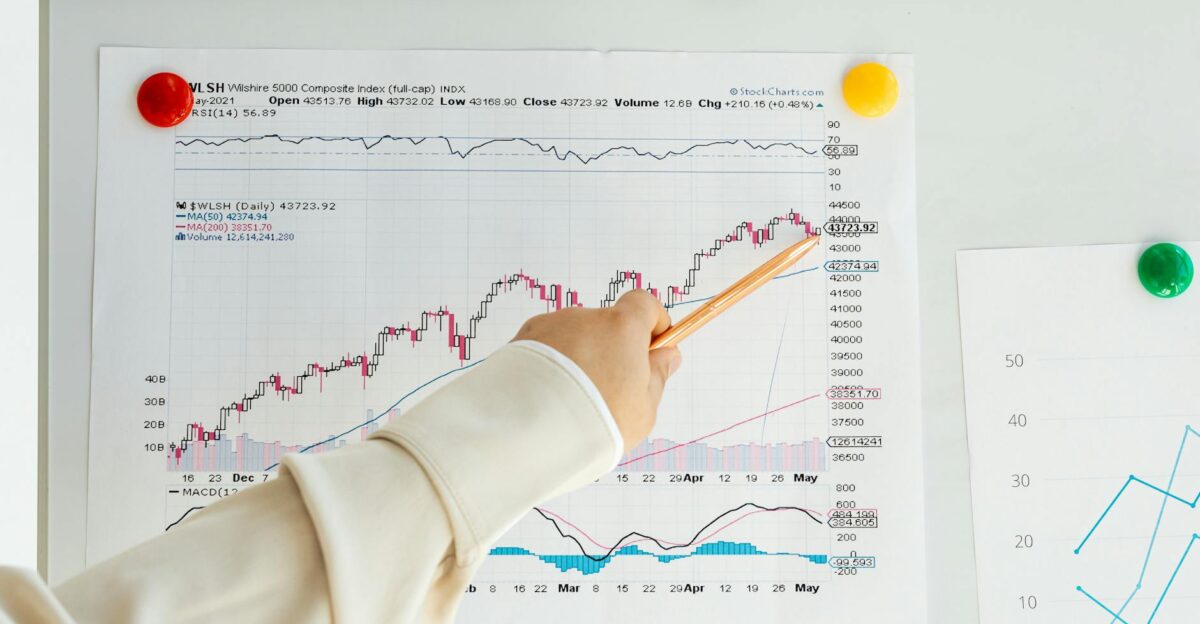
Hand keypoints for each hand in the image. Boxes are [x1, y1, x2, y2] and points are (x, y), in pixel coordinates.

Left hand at [512, 290, 682, 452]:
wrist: (528, 430)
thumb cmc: (594, 421)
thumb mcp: (643, 408)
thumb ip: (657, 376)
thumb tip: (667, 355)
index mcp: (621, 326)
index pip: (644, 303)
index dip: (652, 323)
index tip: (654, 348)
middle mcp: (583, 318)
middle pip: (606, 327)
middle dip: (611, 351)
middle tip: (609, 392)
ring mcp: (549, 327)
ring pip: (574, 340)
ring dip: (578, 360)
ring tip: (572, 402)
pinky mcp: (520, 341)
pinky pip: (545, 351)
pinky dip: (551, 368)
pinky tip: (549, 399)